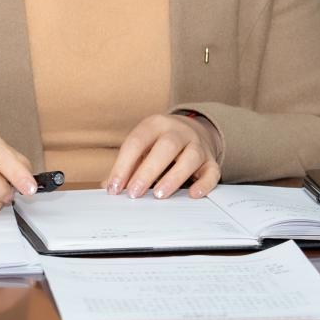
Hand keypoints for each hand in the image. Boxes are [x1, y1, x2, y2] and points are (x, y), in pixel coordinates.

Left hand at [104, 113, 221, 199]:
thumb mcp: (142, 147)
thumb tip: (107, 187)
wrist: (192, 131)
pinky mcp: (211, 161)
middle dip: (148, 171)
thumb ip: (126, 166)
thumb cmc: (159, 144)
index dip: (123, 165)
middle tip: (134, 193)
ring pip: (190, 157)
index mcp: (156, 124)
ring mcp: (198, 145)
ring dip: (174, 177)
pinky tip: (194, 194)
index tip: (114, 187)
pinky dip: (204, 184)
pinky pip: (212, 171)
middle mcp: (179, 131)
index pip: (137, 141)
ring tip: (159, 195)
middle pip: (166, 146)